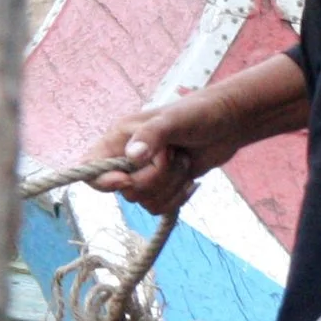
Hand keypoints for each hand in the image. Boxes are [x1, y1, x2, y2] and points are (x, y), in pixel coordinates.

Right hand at [87, 54, 309, 214]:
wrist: (229, 123)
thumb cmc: (200, 113)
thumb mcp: (174, 120)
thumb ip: (151, 136)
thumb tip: (132, 157)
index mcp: (120, 138)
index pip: (91, 168)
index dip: (103, 180)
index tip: (127, 178)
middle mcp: (128, 158)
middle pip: (125, 190)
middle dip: (155, 178)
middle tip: (174, 154)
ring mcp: (146, 174)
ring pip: (144, 202)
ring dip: (171, 186)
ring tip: (184, 160)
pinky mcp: (164, 187)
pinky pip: (160, 207)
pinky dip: (178, 197)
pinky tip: (191, 179)